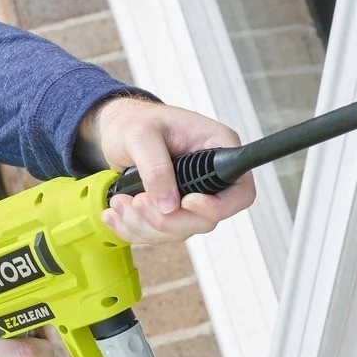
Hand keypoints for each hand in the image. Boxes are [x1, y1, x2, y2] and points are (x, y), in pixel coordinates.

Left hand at [77, 97, 256, 247]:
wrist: (118, 129)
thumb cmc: (135, 121)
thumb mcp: (140, 135)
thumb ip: (156, 168)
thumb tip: (168, 205)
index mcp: (217, 149)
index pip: (240, 192)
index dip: (217, 207)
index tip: (186, 202)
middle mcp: (210, 178)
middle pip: (206, 220)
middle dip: (167, 220)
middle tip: (137, 202)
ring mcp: (192, 197)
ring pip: (180, 231)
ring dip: (144, 225)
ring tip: (119, 202)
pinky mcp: (173, 211)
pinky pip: (159, 235)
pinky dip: (134, 229)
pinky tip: (116, 213)